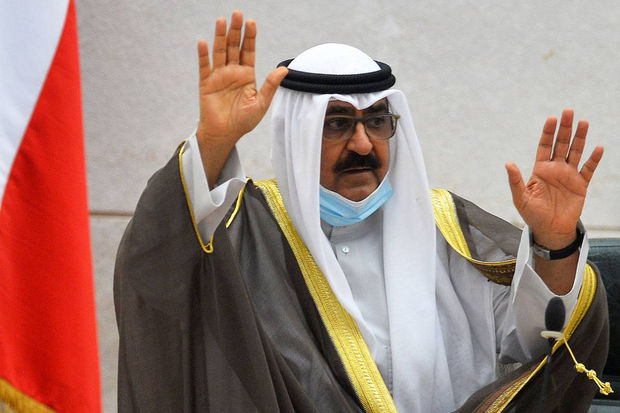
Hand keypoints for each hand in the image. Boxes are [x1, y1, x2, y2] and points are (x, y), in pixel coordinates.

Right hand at [196, 10, 287, 185]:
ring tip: (221, 21)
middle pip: (233, 46)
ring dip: (219, 36)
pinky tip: (204, 42)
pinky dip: (203, 54)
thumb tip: (284, 69)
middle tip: (237, 13)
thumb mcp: (261, 103)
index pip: (248, 51)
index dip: (250, 37)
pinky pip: (204, 66)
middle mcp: (232, 72)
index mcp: (246, 75)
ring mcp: (218, 76)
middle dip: (235, 30)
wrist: (225, 134)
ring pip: (219, 52)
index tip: (251, 22)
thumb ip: (271, 86)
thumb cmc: (244, 121)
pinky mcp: (206, 83)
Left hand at [506, 109, 603, 248]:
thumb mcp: (520, 198)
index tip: (552, 118)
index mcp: (540, 169)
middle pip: (561, 144)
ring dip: (580, 138)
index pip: (545, 146)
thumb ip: (515, 180)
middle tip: (568, 111)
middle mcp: (555, 169)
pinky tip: (598, 148)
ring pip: (575, 152)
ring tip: (583, 122)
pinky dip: (594, 159)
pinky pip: (588, 169)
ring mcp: (569, 175)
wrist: (550, 230)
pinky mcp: (581, 185)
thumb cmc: (533, 215)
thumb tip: (508, 163)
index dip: (548, 132)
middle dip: (564, 128)